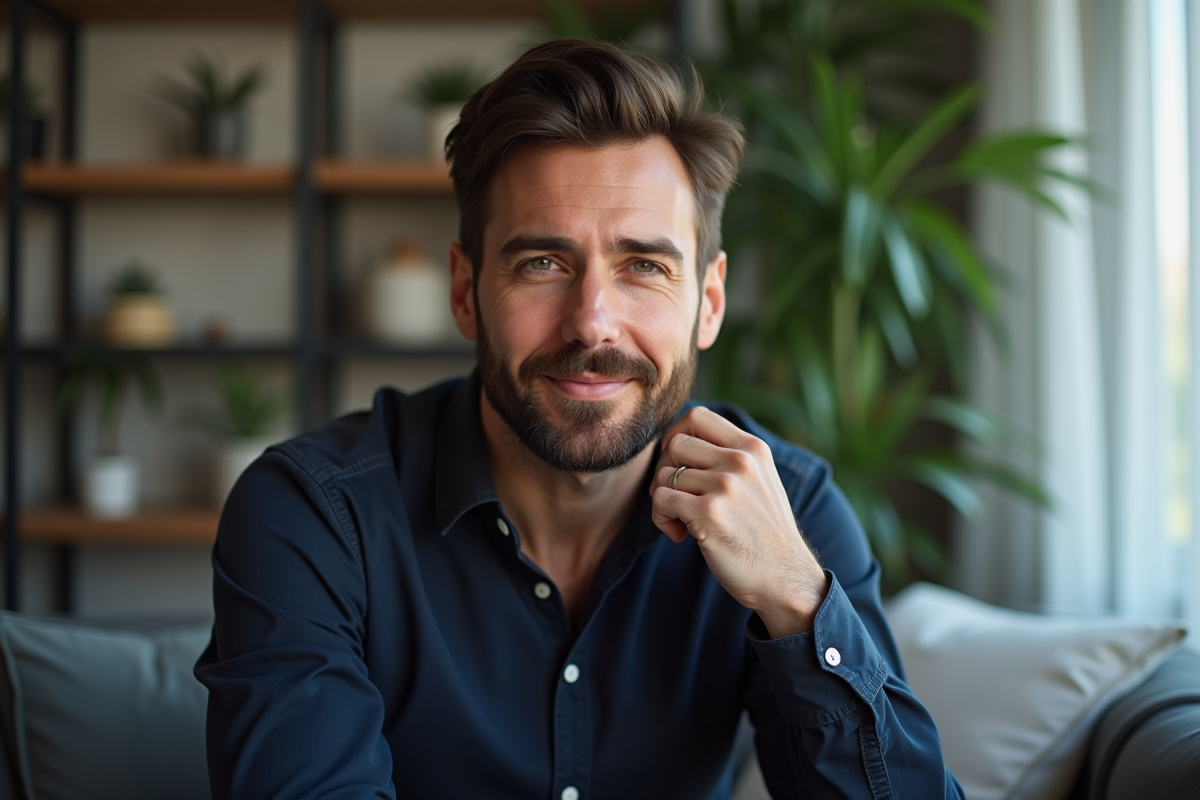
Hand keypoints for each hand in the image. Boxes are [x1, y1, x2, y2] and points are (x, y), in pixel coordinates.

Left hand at [651, 407, 829, 636]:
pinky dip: (661, 519)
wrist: (784, 577)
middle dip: (665, 470)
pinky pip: (660, 500)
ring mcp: (725, 486)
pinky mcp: (708, 513)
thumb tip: (676, 439)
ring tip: (681, 522)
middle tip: (676, 498)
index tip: (677, 462)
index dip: (676, 435)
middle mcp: (741, 461)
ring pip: (664, 475)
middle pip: (675, 444)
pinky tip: (680, 535)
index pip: (698, 415)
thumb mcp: (758, 481)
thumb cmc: (762, 533)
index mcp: (753, 448)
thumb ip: (729, 456)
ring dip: (662, 501)